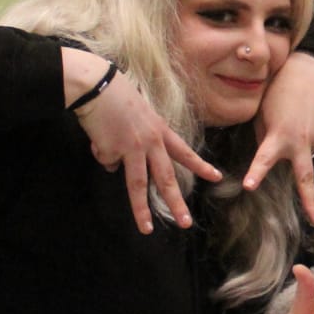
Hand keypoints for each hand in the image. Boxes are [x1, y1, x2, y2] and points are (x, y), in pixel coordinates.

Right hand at [67, 51, 219, 234]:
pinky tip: (98, 136)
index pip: (185, 152)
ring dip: (141, 210)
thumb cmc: (116, 96)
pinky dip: (100, 152)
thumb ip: (138, 142)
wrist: (97, 85)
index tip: (217, 177)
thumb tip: (118, 168)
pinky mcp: (112, 150)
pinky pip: (106, 161)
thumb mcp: (140, 116)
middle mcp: (151, 141)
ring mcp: (132, 147)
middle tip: (186, 222)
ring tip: (146, 229)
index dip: (201, 166)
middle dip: (176, 202)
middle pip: (166, 177)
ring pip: (138, 185)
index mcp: (161, 130)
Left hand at [244, 53, 313, 224]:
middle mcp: (301, 141)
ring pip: (303, 151)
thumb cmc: (279, 86)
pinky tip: (304, 115)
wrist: (312, 68)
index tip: (249, 187)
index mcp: (280, 134)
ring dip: (297, 142)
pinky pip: (312, 139)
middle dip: (311, 202)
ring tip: (293, 113)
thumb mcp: (263, 110)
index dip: (256, 173)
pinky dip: (306, 132)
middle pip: (306, 178)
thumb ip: (264, 135)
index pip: (264, 158)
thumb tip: (269, 153)